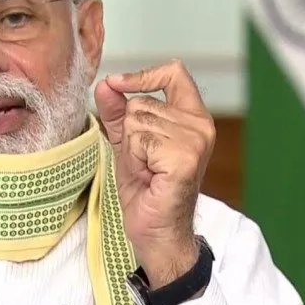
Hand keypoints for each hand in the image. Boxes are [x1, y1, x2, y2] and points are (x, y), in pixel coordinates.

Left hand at [94, 60, 214, 288]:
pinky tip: (149, 177)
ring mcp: (195, 140)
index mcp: (192, 117)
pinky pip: (139, 140)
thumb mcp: (127, 143)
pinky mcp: (184, 157)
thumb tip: (105, 84)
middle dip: (130, 134)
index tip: (117, 82)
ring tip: (146, 171)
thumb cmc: (146, 190)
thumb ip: (117, 112)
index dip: (144, 74)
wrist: (155, 230)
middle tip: (143, 163)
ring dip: (131, 150)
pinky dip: (134, 160)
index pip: (175, 73)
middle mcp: (199, 125)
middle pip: (140, 103)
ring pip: (136, 121)